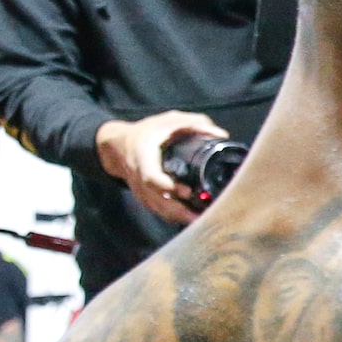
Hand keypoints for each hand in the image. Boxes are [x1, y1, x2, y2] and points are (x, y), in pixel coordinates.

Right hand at [95, 112, 222, 227]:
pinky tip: (195, 218)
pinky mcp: (145, 199)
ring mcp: (141, 192)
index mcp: (143, 158)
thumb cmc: (147, 132)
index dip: (166, 187)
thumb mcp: (168, 121)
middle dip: (181, 211)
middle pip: (159, 202)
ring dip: (181, 218)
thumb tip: (221, 135)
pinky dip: (177, 217)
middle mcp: (140, 178)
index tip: (186, 191)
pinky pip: (161, 212)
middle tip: (203, 216)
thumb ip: (194, 123)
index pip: (151, 177)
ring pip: (161, 211)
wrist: (119, 147)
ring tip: (204, 220)